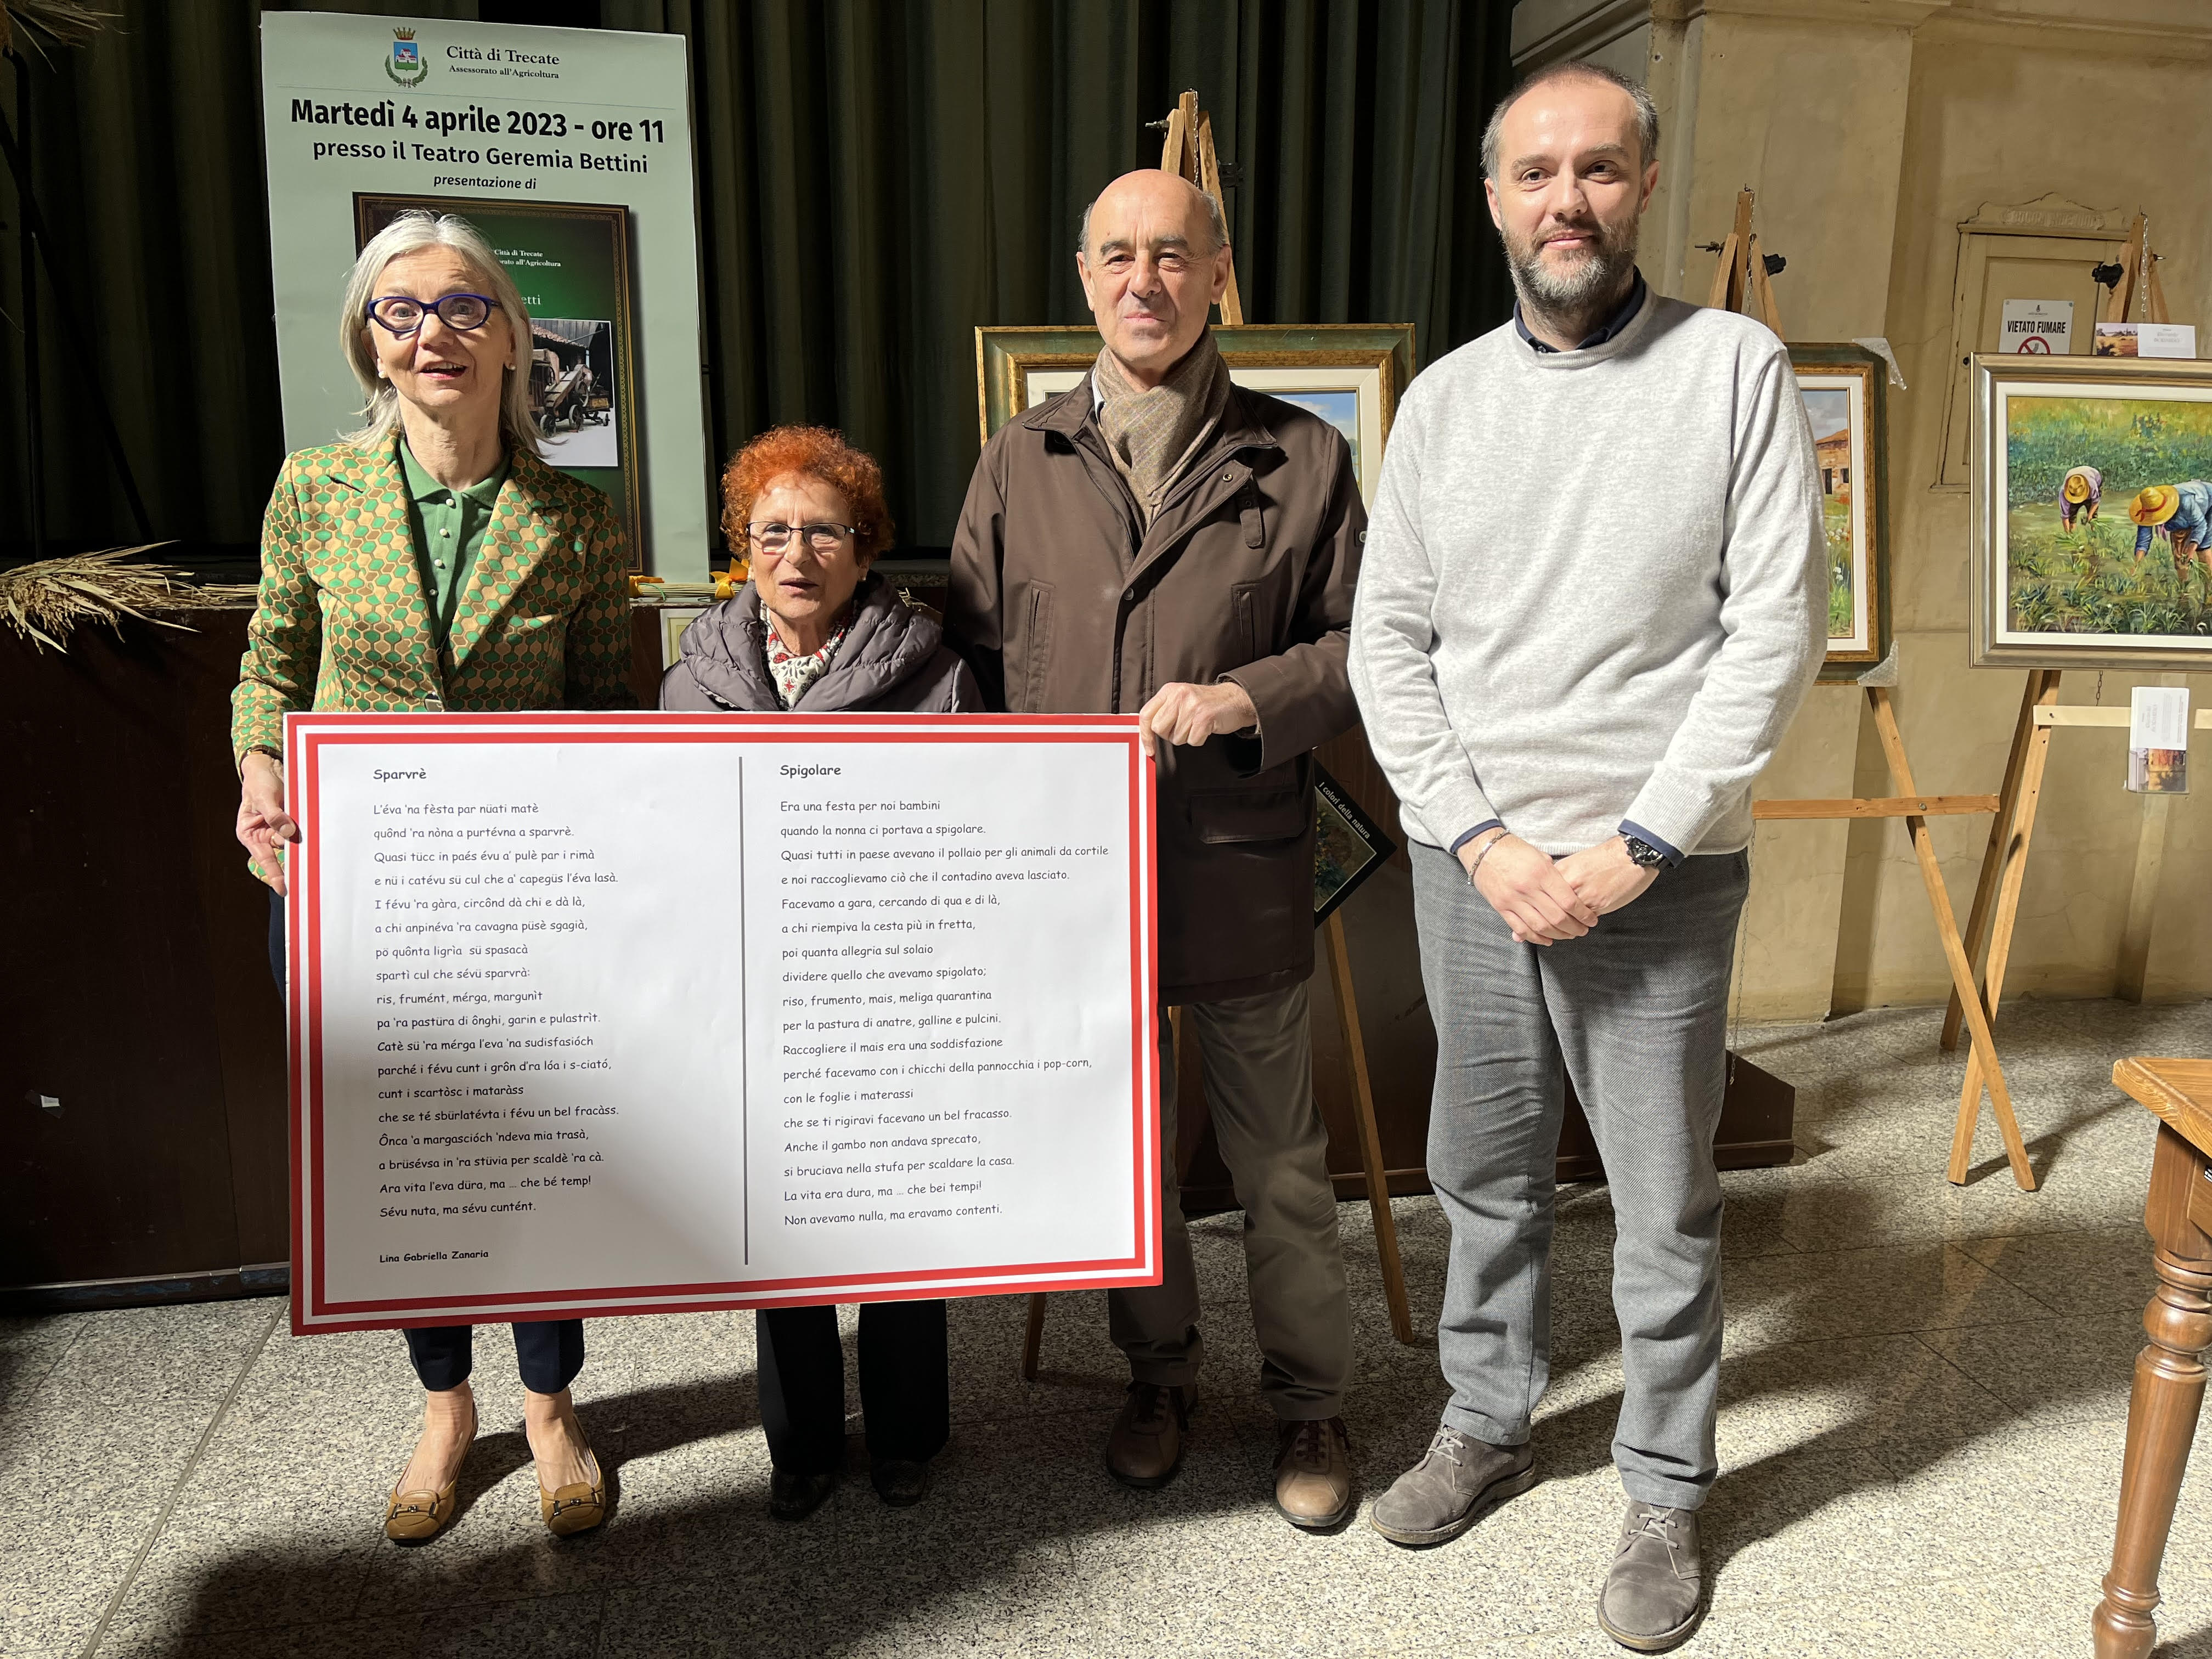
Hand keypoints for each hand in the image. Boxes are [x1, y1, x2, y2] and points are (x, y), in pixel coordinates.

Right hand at [236, 751, 299, 896]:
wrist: (269, 767)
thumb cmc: (259, 782)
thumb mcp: (263, 797)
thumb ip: (274, 815)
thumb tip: (287, 833)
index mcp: (251, 834)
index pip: (264, 858)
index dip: (274, 874)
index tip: (283, 888)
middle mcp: (266, 836)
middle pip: (282, 854)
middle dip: (294, 860)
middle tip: (307, 870)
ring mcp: (280, 830)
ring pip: (295, 844)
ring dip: (303, 845)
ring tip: (313, 849)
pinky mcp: (293, 824)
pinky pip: (302, 833)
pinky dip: (308, 835)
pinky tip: (316, 836)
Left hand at [1135, 680, 1257, 758]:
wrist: (1234, 700)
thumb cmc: (1206, 703)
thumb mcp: (1180, 699)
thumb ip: (1163, 711)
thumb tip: (1147, 734)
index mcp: (1169, 691)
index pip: (1146, 715)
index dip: (1145, 735)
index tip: (1149, 748)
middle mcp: (1179, 696)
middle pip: (1159, 729)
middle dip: (1170, 734)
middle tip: (1184, 726)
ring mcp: (1192, 706)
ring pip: (1176, 737)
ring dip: (1187, 736)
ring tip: (1196, 724)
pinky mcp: (1204, 717)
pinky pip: (1192, 741)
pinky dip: (1199, 739)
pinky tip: (1205, 728)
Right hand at [1460, 833, 1597, 943]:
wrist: (1482, 849)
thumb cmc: (1513, 849)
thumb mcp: (1539, 855)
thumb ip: (1554, 874)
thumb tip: (1568, 889)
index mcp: (1541, 873)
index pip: (1568, 901)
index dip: (1583, 914)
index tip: (1591, 919)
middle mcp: (1527, 888)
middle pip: (1557, 917)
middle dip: (1574, 928)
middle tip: (1583, 930)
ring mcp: (1512, 900)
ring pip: (1540, 926)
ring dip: (1558, 935)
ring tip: (1568, 935)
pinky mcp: (1501, 907)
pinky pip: (1521, 929)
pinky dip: (1536, 938)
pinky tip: (1547, 940)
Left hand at [1554, 836, 1659, 917]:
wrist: (1630, 855)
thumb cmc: (1606, 858)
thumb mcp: (1577, 862)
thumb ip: (1563, 878)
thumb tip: (1551, 894)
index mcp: (1562, 870)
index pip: (1544, 895)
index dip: (1544, 907)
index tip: (1545, 913)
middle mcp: (1570, 882)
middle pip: (1553, 909)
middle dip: (1554, 920)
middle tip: (1557, 925)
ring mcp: (1583, 894)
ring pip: (1568, 918)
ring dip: (1569, 925)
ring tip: (1573, 925)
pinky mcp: (1598, 904)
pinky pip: (1585, 919)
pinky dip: (1584, 922)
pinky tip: (1586, 920)